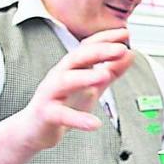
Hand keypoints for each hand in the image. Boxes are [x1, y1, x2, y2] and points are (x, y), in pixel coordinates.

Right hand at [17, 29, 133, 150]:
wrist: (35, 130)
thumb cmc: (63, 105)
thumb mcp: (92, 87)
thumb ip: (110, 71)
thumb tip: (129, 54)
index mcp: (71, 67)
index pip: (87, 47)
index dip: (105, 39)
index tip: (125, 33)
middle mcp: (59, 75)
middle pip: (77, 58)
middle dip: (99, 51)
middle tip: (121, 49)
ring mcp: (50, 94)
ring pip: (65, 81)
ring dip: (85, 77)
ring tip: (104, 76)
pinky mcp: (46, 114)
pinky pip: (61, 115)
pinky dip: (78, 119)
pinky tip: (94, 124)